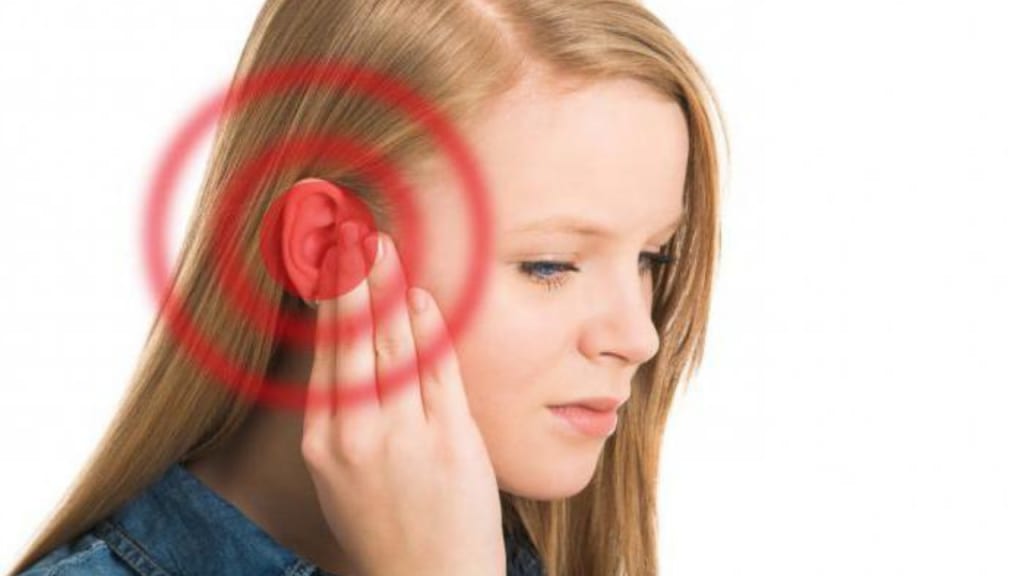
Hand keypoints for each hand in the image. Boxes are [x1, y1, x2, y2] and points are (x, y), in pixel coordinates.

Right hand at [301, 221, 505, 575]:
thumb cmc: (385, 522)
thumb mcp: (340, 473)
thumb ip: (342, 413)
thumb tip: (344, 350)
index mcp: (324, 441)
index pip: (325, 354)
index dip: (328, 301)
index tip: (328, 261)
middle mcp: (357, 434)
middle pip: (354, 340)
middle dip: (353, 280)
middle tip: (352, 233)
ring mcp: (405, 436)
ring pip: (394, 346)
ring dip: (388, 291)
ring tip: (380, 248)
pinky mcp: (451, 440)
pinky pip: (437, 370)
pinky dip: (430, 329)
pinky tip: (423, 296)